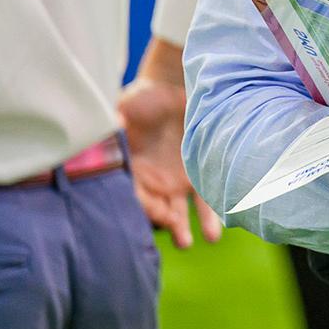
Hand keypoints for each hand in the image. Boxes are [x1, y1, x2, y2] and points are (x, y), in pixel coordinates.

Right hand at [118, 73, 222, 249]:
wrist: (173, 86)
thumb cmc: (144, 98)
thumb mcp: (127, 106)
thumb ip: (118, 119)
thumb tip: (113, 122)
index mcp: (130, 169)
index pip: (134, 195)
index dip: (146, 206)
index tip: (159, 213)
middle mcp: (151, 180)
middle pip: (157, 209)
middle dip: (168, 224)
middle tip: (181, 239)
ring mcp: (174, 180)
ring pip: (180, 210)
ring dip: (186, 228)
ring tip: (194, 242)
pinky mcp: (198, 174)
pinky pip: (205, 197)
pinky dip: (210, 215)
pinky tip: (214, 233)